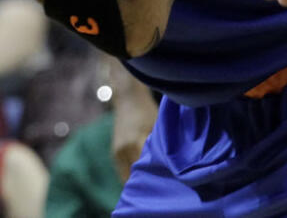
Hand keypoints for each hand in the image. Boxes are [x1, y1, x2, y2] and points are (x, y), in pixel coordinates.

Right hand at [108, 58, 157, 182]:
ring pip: (127, 176)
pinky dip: (132, 176)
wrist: (128, 99)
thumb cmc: (147, 112)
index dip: (157, 180)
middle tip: (162, 188)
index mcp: (135, 143)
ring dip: (139, 181)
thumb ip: (161, 149)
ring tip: (153, 185)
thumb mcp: (157, 129)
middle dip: (148, 183)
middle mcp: (123, 149)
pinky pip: (123, 171)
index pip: (146, 170)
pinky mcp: (114, 152)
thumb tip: (172, 169)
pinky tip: (143, 178)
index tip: (168, 186)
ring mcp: (117, 152)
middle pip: (136, 176)